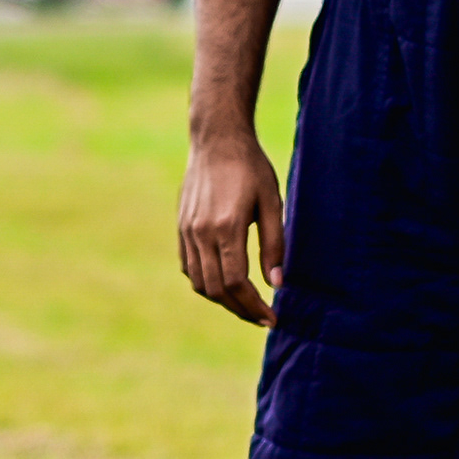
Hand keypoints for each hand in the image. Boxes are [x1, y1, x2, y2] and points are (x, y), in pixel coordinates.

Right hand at [179, 134, 286, 324]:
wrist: (216, 139)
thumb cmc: (251, 167)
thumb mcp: (272, 202)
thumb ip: (275, 244)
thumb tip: (277, 284)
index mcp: (227, 227)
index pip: (237, 283)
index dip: (255, 306)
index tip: (272, 319)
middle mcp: (201, 233)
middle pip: (216, 290)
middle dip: (240, 310)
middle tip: (262, 318)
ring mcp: (187, 231)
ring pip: (199, 283)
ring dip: (222, 300)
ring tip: (245, 304)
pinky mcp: (181, 227)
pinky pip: (189, 267)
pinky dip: (206, 283)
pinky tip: (225, 283)